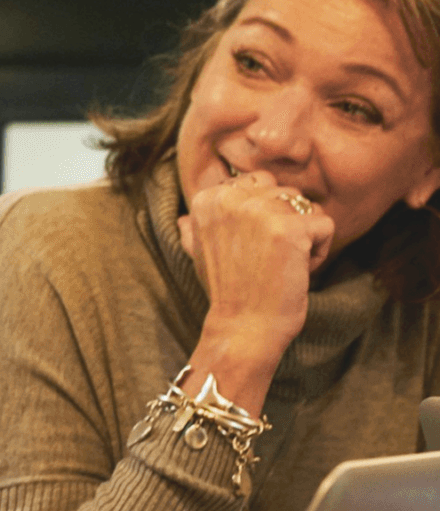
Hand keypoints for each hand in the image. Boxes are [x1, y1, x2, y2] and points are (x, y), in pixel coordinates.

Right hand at [176, 170, 334, 404]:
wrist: (242, 327)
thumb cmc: (228, 290)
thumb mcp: (199, 253)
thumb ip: (198, 227)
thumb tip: (186, 218)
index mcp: (208, 198)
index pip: (258, 183)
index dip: (263, 216)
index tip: (248, 247)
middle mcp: (229, 198)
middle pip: (284, 192)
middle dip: (286, 221)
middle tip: (268, 255)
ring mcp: (259, 211)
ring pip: (307, 206)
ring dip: (304, 237)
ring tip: (283, 263)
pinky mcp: (290, 229)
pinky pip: (325, 224)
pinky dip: (319, 252)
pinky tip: (298, 270)